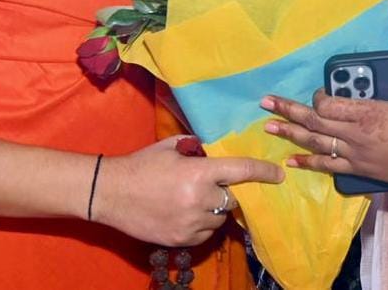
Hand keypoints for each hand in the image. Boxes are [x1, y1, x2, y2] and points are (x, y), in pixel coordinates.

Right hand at [94, 136, 283, 246]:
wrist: (109, 193)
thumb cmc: (140, 165)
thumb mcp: (170, 148)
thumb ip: (195, 147)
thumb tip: (212, 148)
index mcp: (199, 173)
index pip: (241, 171)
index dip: (263, 172)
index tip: (278, 174)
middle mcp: (199, 200)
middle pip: (232, 199)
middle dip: (228, 192)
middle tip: (215, 186)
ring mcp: (191, 223)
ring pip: (219, 219)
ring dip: (214, 210)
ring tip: (194, 200)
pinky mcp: (181, 240)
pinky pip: (205, 234)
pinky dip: (202, 225)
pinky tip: (185, 213)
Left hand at [261, 77, 387, 192]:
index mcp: (368, 112)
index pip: (329, 105)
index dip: (318, 97)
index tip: (318, 93)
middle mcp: (355, 133)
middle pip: (314, 121)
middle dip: (287, 110)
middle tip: (265, 102)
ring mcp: (353, 153)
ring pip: (315, 143)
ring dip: (290, 134)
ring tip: (269, 127)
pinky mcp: (356, 168)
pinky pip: (326, 166)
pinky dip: (307, 162)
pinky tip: (289, 160)